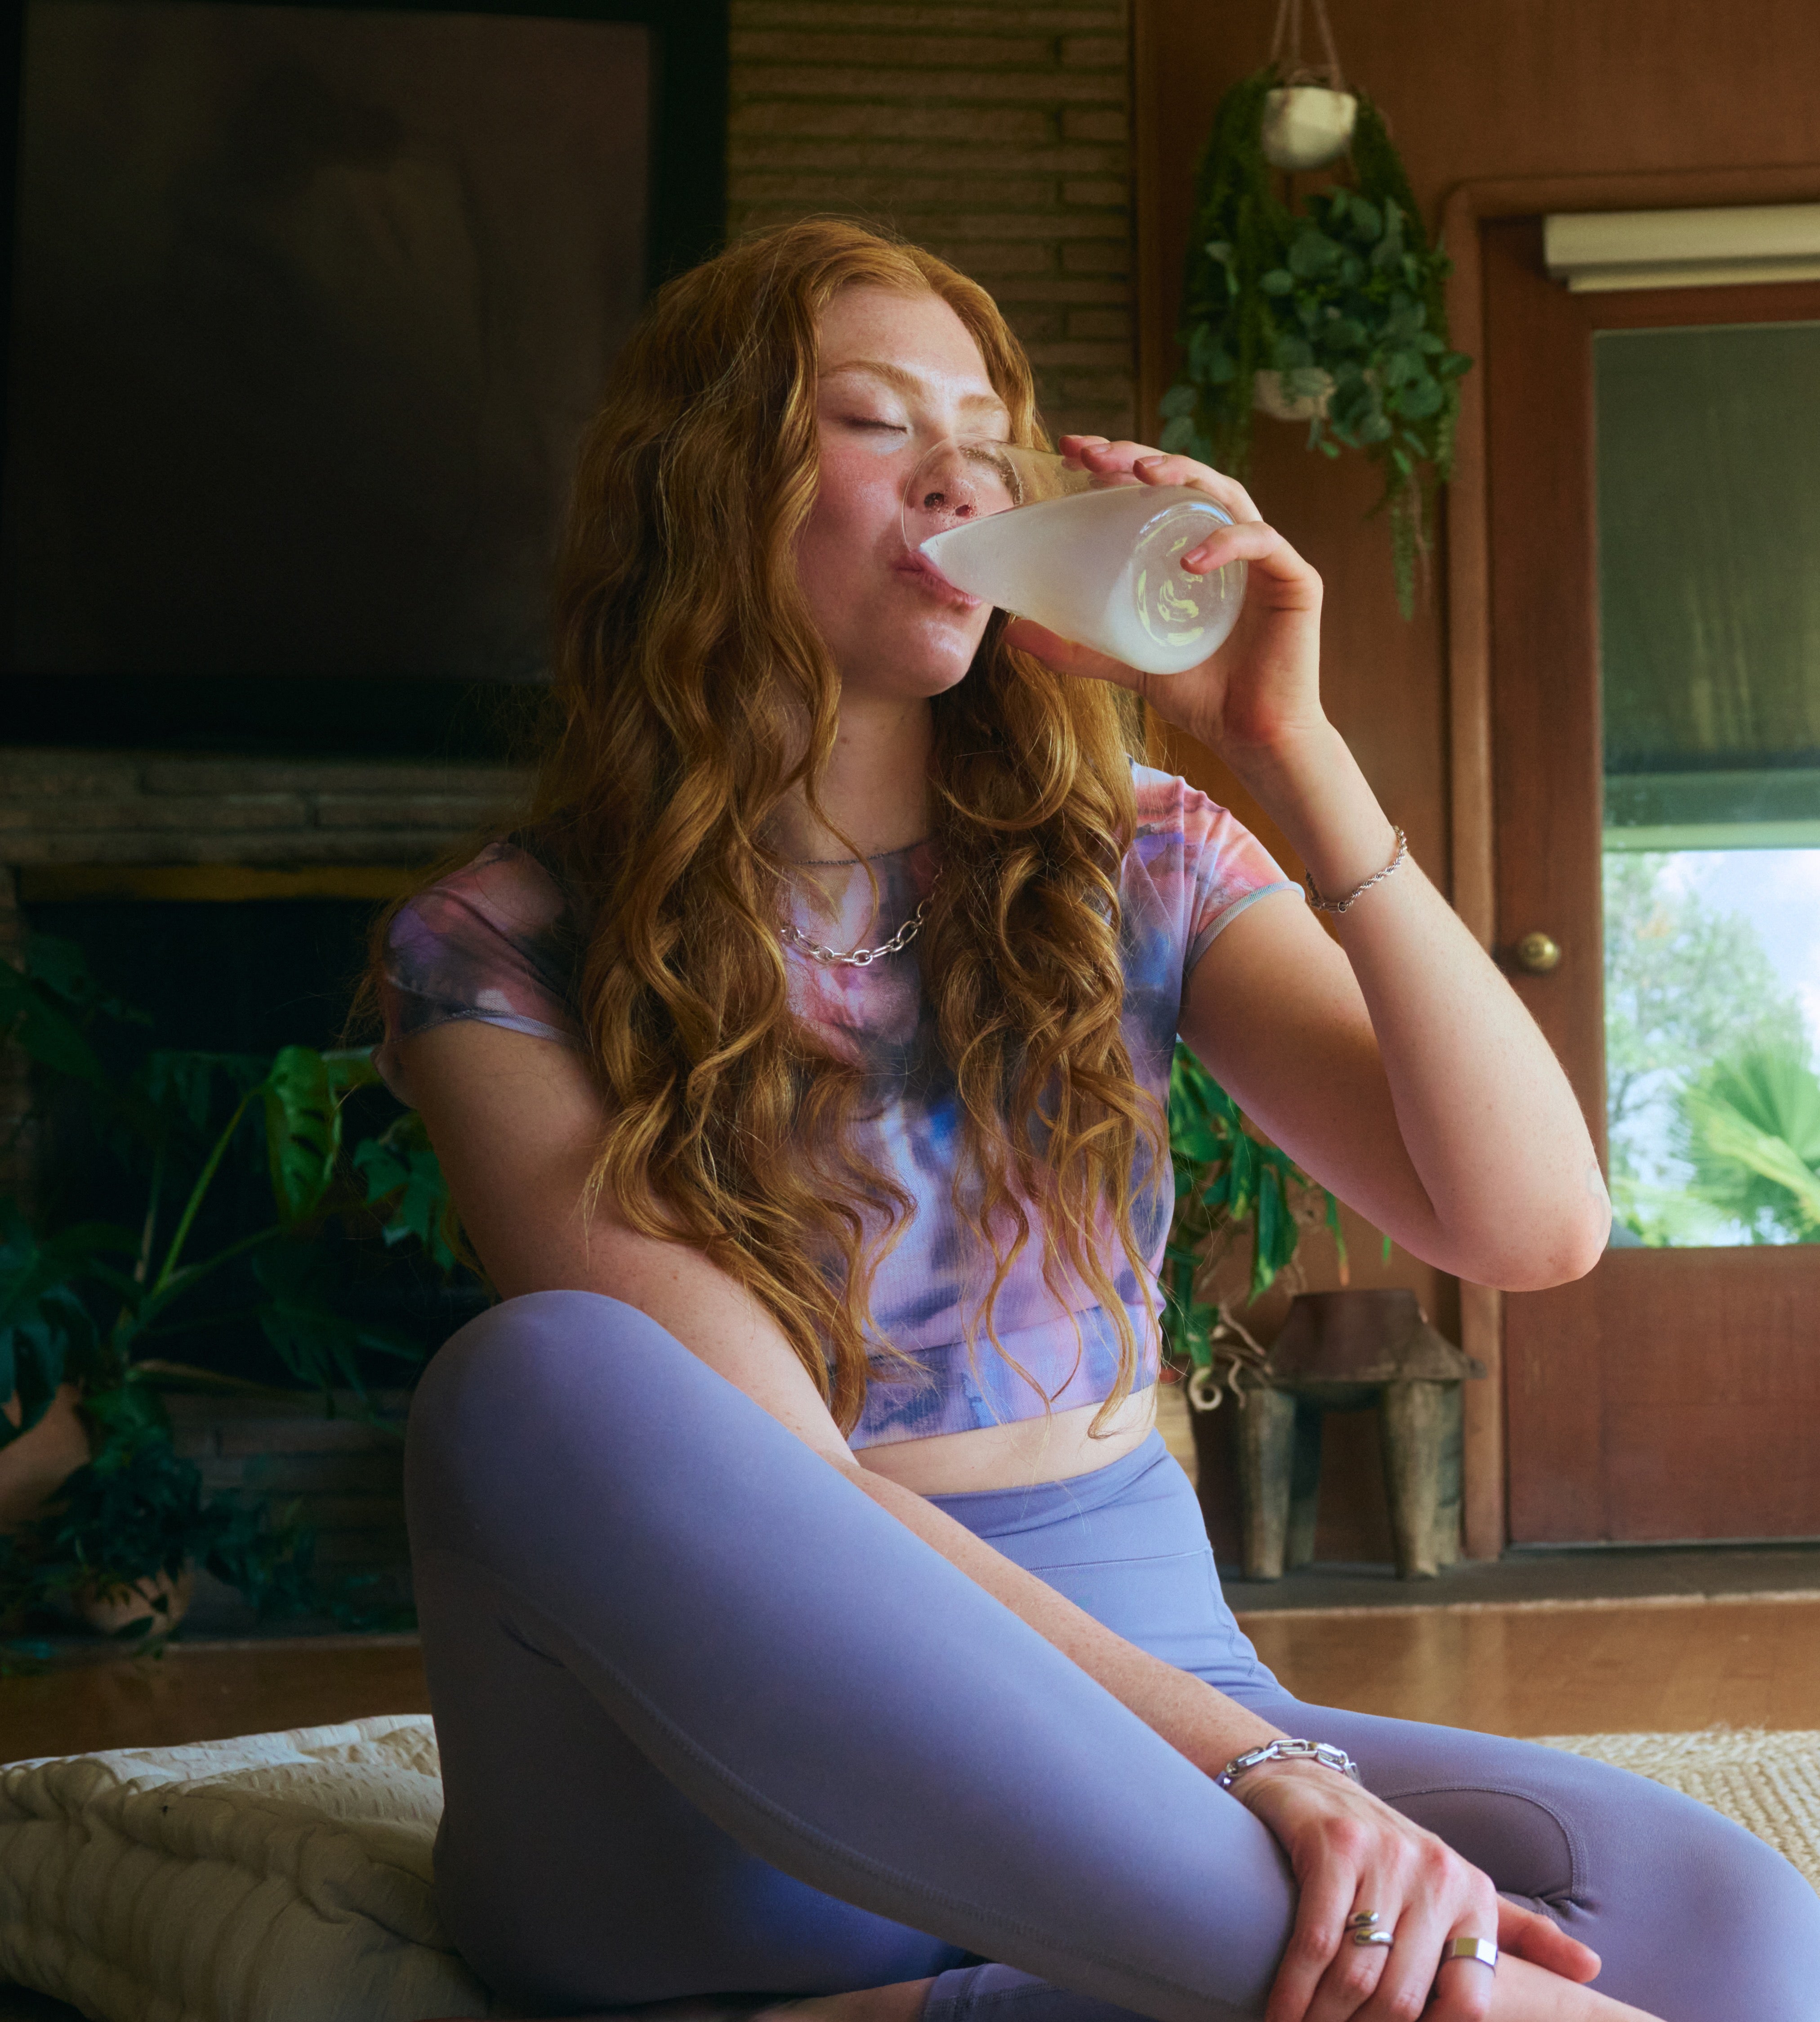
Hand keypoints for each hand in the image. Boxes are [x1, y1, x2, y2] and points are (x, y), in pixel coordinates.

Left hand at [1001, 434, 1325, 768]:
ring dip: (1183, 474)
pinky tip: (1190, 559)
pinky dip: (1226, 542)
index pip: (1153, 487)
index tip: (1071, 450)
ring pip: (1225, 493)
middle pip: (1185, 476)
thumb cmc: (1198, 694)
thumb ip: (1076, 646)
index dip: (1115, 460)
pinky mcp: (1294, 579)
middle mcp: (1226, 540)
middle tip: (1095, 454)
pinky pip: (1262, 541)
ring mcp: (1262, 556)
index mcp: (1189, 547)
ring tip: (1143, 473)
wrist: (1250, 737)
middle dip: (1138, 455)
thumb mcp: (1125, 660)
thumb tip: (1012, 633)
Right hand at [1233, 1759, 1601, 2021]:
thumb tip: (1593, 1967)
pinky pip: (1314, 1940)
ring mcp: (1385, 1856)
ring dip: (1322, 2020)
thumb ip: (1515, 1932)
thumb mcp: (1453, 1888)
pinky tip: (1278, 2012)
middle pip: (1404, 1996)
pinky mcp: (1335, 1844)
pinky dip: (1292, 1988)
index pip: (1470, 1999)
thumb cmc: (1385, 1850)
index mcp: (1472, 1893)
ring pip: (1358, 1974)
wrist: (1309, 1782)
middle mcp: (1438, 1873)